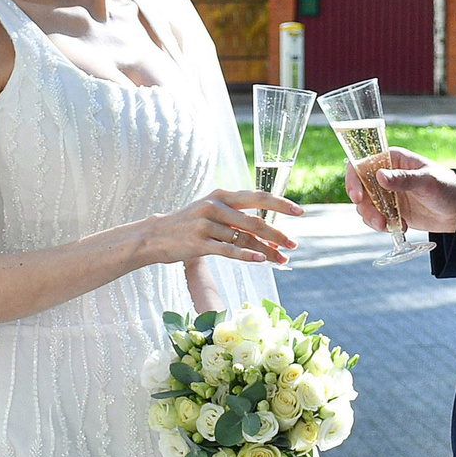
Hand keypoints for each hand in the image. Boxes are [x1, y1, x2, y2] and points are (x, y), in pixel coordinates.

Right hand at [140, 187, 302, 267]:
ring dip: (266, 251)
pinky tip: (262, 260)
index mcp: (222, 195)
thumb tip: (267, 232)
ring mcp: (207, 224)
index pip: (258, 197)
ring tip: (282, 259)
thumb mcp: (211, 211)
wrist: (155, 235)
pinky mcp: (199, 243)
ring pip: (244, 238)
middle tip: (294, 244)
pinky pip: (228, 250)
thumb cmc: (189, 224)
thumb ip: (236, 217)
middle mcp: (215, 206)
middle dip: (278, 234)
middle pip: (255, 220)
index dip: (280, 204)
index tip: (300, 212)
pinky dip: (247, 255)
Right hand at [346, 148, 455, 235]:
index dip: (354, 179)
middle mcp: (385, 175)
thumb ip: (404, 179)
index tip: (358, 196)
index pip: (362, 164)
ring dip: (372, 218)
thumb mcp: (427, 181)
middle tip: (378, 220)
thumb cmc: (446, 186)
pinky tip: (399, 227)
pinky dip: (381, 225)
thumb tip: (379, 176)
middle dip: (364, 206)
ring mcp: (386, 194)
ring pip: (365, 206)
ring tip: (389, 226)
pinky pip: (375, 218)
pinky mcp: (390, 210)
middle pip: (360, 188)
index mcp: (392, 160)